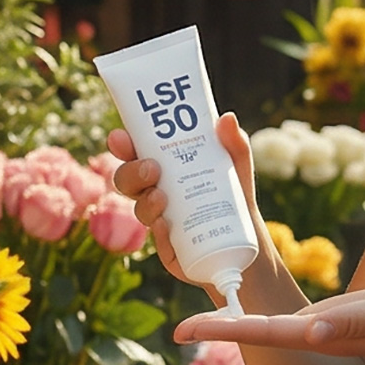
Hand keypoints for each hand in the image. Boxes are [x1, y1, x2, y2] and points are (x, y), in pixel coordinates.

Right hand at [107, 115, 263, 290]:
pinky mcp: (170, 245)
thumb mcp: (236, 163)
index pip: (134, 152)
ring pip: (139, 208)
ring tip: (162, 197)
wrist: (245, 234)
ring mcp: (159, 218)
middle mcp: (154, 191)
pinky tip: (164, 224)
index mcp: (163, 165)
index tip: (119, 138)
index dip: (122, 144)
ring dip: (145, 201)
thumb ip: (234, 141)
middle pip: (127, 180)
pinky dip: (158, 230)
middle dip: (132, 172)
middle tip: (151, 168)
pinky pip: (158, 239)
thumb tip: (228, 119)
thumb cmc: (234, 191)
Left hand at [177, 272, 364, 362]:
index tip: (189, 332)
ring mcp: (321, 330)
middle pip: (256, 333)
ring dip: (233, 323)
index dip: (225, 332)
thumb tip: (308, 332)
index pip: (264, 334)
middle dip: (219, 329)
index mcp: (323, 335)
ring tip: (195, 319)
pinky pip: (286, 317)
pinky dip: (258, 312)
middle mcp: (315, 337)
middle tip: (178, 330)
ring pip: (267, 326)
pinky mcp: (329, 320)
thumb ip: (354, 321)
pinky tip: (242, 306)